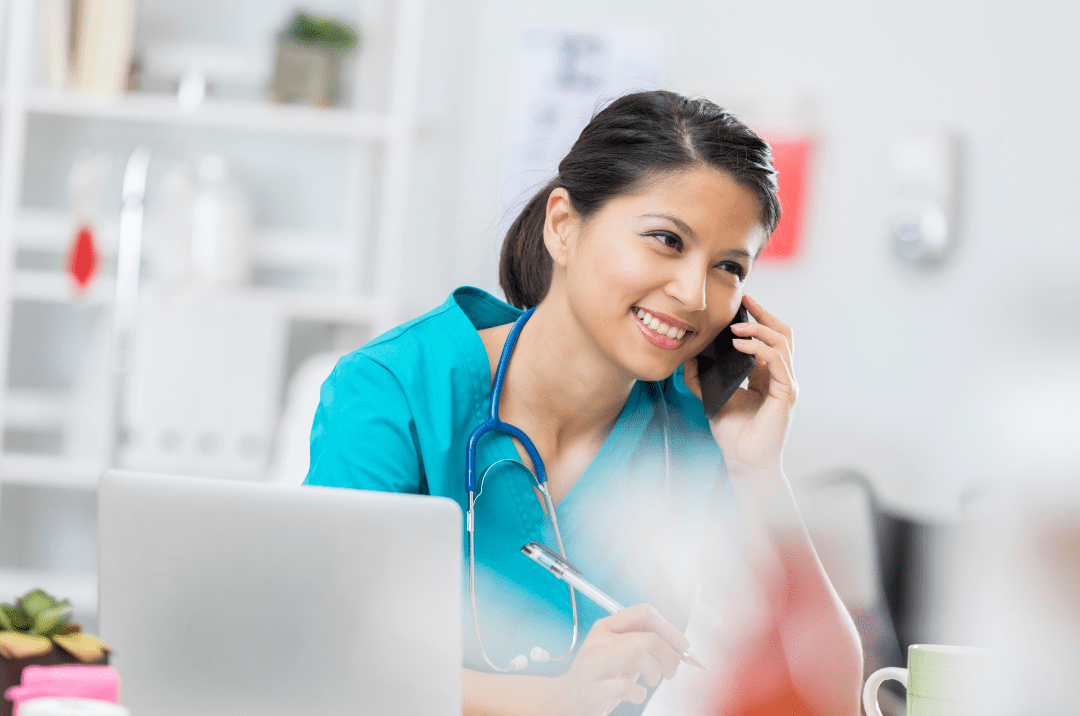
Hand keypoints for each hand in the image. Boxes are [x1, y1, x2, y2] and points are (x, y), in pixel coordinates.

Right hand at [547, 603, 687, 715]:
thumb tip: (679, 646)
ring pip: (637, 655)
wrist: (565, 698)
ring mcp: (592, 666)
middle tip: (671, 671)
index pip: (643, 612)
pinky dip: (639, 693)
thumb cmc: (599, 675)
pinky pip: (625, 687)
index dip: (669, 628)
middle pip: (647, 638)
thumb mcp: (617, 651)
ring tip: (652, 680)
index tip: (682, 645)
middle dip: (670, 656)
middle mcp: (598, 642)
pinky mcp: (591, 690)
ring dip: (655, 671)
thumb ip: (642, 644)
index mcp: (605, 627)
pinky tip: (635, 694)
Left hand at [681, 294, 797, 476]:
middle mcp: (781, 376)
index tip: (742, 303)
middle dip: (765, 315)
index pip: (770, 338)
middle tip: (746, 301)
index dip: (759, 319)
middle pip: (783, 334)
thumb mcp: (712, 397)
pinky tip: (740, 344)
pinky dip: (759, 348)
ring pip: (782, 343)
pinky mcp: (785, 393)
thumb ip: (701, 378)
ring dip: (759, 329)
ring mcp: (786, 383)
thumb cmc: (733, 433)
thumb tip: (686, 357)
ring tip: (735, 326)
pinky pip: (777, 361)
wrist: (743, 460)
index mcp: (767, 375)